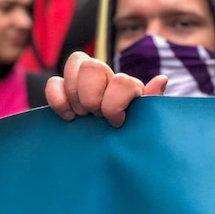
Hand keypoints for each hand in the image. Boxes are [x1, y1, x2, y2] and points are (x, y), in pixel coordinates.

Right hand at [45, 51, 167, 127]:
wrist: (114, 150)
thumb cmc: (132, 134)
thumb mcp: (145, 121)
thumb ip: (151, 101)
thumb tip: (161, 80)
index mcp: (128, 85)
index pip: (120, 80)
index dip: (115, 103)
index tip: (117, 122)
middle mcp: (107, 77)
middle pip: (93, 66)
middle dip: (92, 97)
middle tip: (96, 117)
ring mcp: (84, 82)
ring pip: (75, 63)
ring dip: (75, 96)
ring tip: (83, 116)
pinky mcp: (64, 92)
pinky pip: (54, 82)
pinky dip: (57, 99)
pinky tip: (68, 117)